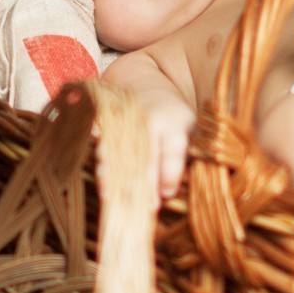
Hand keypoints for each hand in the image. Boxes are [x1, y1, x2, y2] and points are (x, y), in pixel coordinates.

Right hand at [98, 87, 194, 202]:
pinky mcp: (109, 129)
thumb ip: (182, 158)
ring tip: (121, 203)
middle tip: (147, 208)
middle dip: (147, 183)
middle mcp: (149, 120)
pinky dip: (105, 173)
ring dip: (124, 182)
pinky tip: (105, 191)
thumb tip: (172, 192)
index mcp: (174, 121)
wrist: (141, 85)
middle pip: (147, 155)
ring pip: (124, 155)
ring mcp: (126, 123)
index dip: (170, 172)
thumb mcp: (188, 130)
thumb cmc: (172, 117)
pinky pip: (105, 152)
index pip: (172, 148)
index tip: (167, 193)